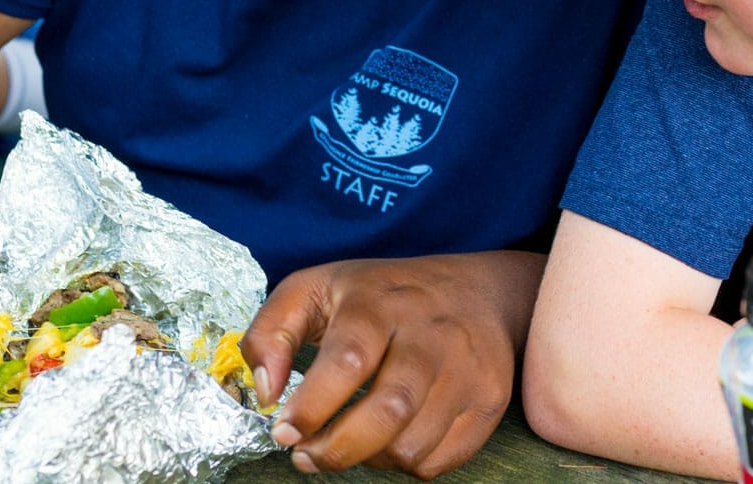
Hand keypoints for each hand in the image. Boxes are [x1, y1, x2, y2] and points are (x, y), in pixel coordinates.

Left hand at [241, 252, 541, 478]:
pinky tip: (390, 437)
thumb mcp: (315, 289)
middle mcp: (431, 334)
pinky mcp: (488, 401)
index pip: (348, 360)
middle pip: (388, 410)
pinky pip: (439, 461)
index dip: (312, 406)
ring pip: (412, 445)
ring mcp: (467, 369)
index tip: (284, 430)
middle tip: (307, 456)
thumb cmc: (382, 295)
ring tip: (349, 440)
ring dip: (368, 458)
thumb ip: (271, 332)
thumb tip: (264, 392)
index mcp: (380, 303)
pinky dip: (404, 463)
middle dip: (337, 449)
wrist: (478, 291)